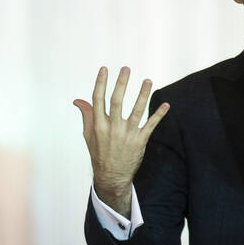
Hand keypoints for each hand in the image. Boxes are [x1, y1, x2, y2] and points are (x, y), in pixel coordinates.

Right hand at [74, 66, 169, 214]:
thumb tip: (77, 100)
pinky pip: (151, 125)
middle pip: (117, 101)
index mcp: (98, 125)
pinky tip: (166, 105)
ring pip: (137, 111)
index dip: (101, 83)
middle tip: (126, 68)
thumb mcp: (89, 135)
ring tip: (147, 80)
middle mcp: (112, 128)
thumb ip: (86, 115)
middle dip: (122, 83)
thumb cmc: (99, 153)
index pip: (98, 99)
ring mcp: (127, 135)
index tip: (104, 69)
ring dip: (143, 94)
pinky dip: (159, 115)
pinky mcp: (139, 141)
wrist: (112, 176)